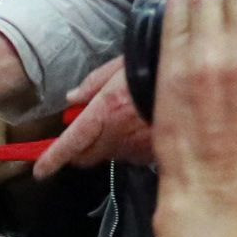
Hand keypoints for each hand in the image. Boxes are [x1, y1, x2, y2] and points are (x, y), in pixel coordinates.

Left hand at [35, 56, 154, 179]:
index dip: (52, 159)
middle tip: (80, 137)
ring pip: (111, 156)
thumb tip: (72, 99)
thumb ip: (92, 85)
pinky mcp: (157, 154)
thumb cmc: (153, 65)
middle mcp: (119, 137)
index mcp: (104, 114)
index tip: (40, 171)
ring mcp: (139, 148)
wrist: (195, 79)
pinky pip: (135, 155)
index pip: (71, 143)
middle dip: (78, 152)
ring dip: (107, 146)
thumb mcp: (118, 67)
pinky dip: (131, 146)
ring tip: (118, 125)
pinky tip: (139, 129)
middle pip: (87, 157)